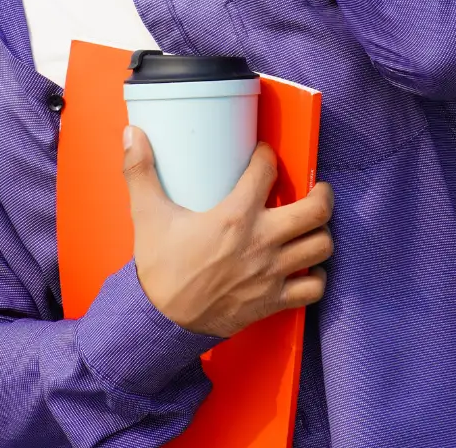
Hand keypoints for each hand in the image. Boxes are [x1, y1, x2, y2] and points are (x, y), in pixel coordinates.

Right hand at [123, 128, 333, 337]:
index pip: (266, 171)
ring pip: (321, 246)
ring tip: (313, 225)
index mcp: (234, 216)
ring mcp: (272, 273)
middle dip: (322, 194)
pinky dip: (317, 276)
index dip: (268, 156)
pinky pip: (314, 288)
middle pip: (315, 211)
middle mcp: (261, 242)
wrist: (161, 322)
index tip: (264, 154)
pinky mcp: (274, 301)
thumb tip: (132, 133)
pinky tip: (307, 266)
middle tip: (316, 188)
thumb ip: (139, 171)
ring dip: (321, 233)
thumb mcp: (146, 214)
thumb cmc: (159, 267)